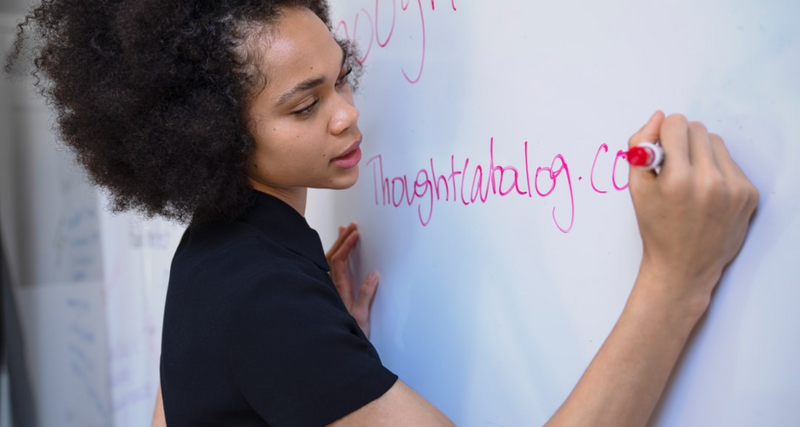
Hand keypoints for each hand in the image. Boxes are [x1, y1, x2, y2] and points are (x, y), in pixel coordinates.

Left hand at [326, 223, 379, 337]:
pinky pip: (328, 269)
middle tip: (351, 226)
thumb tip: (373, 275)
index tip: (355, 234)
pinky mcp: (329, 294)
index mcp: (338, 290)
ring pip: (327, 262)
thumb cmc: (348, 334)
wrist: (335, 349)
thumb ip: (366, 296)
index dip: (346, 245)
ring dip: (336, 246)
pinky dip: (334, 256)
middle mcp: (330, 288)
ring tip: (343, 232)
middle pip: (331, 257)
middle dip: (341, 240)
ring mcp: (328, 290)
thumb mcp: (361, 317)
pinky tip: (336, 253)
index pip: (339, 261)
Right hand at [628, 111, 758, 312]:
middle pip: (697, 128)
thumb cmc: (656, 228)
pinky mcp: (748, 194)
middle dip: (681, 140)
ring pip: (715, 142)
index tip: (659, 149)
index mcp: (677, 179)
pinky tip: (706, 192)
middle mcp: (709, 182)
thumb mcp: (636, 187)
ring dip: (700, 152)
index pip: (675, 124)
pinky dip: (716, 170)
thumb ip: (639, 146)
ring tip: (690, 178)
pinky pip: (730, 162)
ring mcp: (733, 188)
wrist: (683, 267)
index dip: (662, 134)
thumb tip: (659, 116)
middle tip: (673, 164)